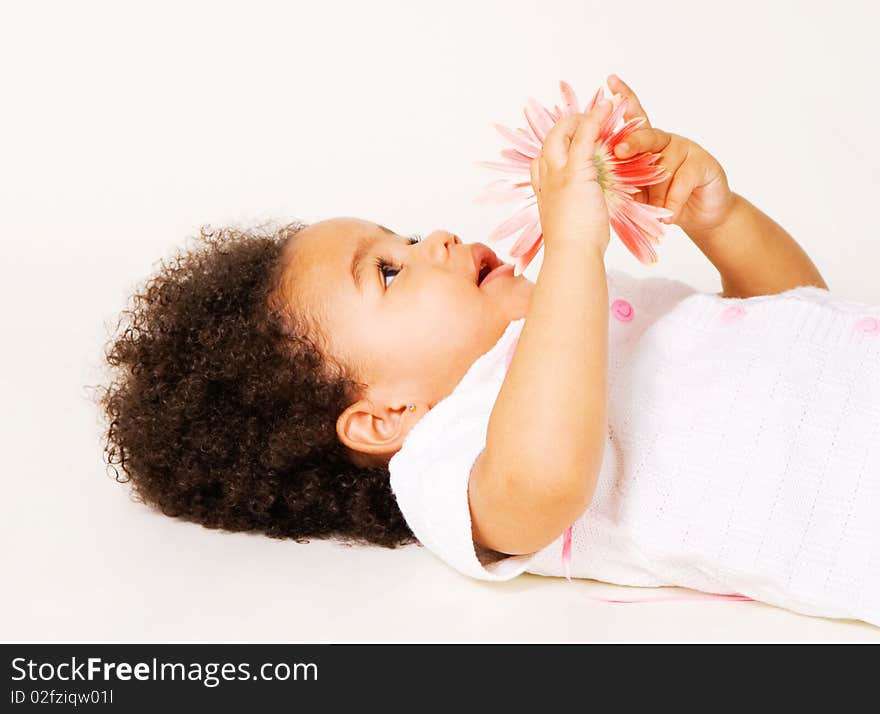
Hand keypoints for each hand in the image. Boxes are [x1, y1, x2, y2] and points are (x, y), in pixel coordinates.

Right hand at [529, 101, 613, 254]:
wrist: (572, 253)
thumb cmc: (573, 246)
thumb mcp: (568, 223)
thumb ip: (571, 209)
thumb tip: (579, 211)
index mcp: (543, 191)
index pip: (542, 160)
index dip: (558, 148)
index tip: (575, 144)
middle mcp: (546, 177)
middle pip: (550, 140)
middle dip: (568, 126)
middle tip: (590, 122)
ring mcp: (558, 172)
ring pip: (564, 132)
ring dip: (583, 118)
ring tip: (603, 111)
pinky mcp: (576, 170)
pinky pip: (585, 135)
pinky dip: (596, 118)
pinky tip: (609, 108)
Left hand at [607, 74, 736, 233]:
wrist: (698, 216)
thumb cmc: (662, 202)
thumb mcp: (639, 192)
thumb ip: (625, 181)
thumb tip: (598, 179)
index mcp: (646, 144)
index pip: (633, 118)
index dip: (624, 97)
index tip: (609, 80)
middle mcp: (665, 141)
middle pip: (646, 136)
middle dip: (632, 143)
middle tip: (619, 151)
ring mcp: (686, 149)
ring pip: (664, 165)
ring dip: (656, 193)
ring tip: (653, 212)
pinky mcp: (703, 163)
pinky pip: (682, 180)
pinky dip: (673, 200)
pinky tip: (668, 214)